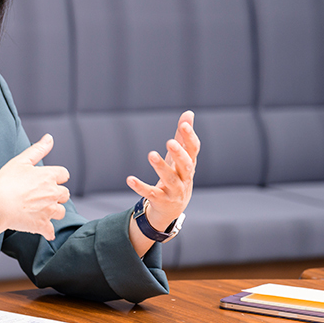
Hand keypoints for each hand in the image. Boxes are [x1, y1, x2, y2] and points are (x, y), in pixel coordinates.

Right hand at [0, 134, 69, 239]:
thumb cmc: (6, 182)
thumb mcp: (21, 161)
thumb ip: (38, 149)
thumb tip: (50, 138)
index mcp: (48, 176)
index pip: (64, 174)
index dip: (56, 177)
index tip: (47, 180)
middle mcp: (53, 193)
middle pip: (65, 194)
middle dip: (56, 195)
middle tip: (42, 196)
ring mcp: (49, 211)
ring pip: (61, 212)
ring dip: (54, 211)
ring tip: (41, 210)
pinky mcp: (42, 226)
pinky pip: (51, 231)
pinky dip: (48, 231)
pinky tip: (43, 230)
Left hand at [126, 110, 199, 229]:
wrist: (172, 209)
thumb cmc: (177, 178)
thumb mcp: (179, 158)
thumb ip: (182, 137)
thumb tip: (188, 113)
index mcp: (189, 165)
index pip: (194, 150)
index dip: (190, 137)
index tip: (184, 124)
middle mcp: (185, 178)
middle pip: (186, 165)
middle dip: (179, 154)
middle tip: (170, 142)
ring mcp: (174, 191)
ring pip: (170, 179)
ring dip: (161, 167)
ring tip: (151, 154)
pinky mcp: (160, 200)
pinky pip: (150, 193)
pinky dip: (140, 187)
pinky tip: (129, 179)